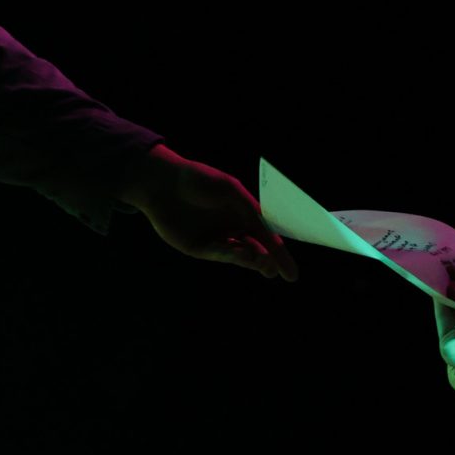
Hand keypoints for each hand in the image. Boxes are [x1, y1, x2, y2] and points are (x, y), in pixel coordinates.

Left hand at [118, 144, 298, 279]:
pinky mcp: (198, 249)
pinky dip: (233, 256)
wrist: (162, 183)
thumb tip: (268, 232)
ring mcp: (216, 240)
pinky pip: (220, 254)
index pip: (267, 237)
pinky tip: (245, 257)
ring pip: (240, 255)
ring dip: (253, 260)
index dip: (281, 255)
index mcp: (244, 214)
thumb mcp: (230, 190)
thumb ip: (250, 210)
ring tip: (264, 264)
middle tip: (274, 270)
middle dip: (267, 261)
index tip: (292, 274)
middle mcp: (232, 229)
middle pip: (256, 250)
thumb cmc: (198, 180)